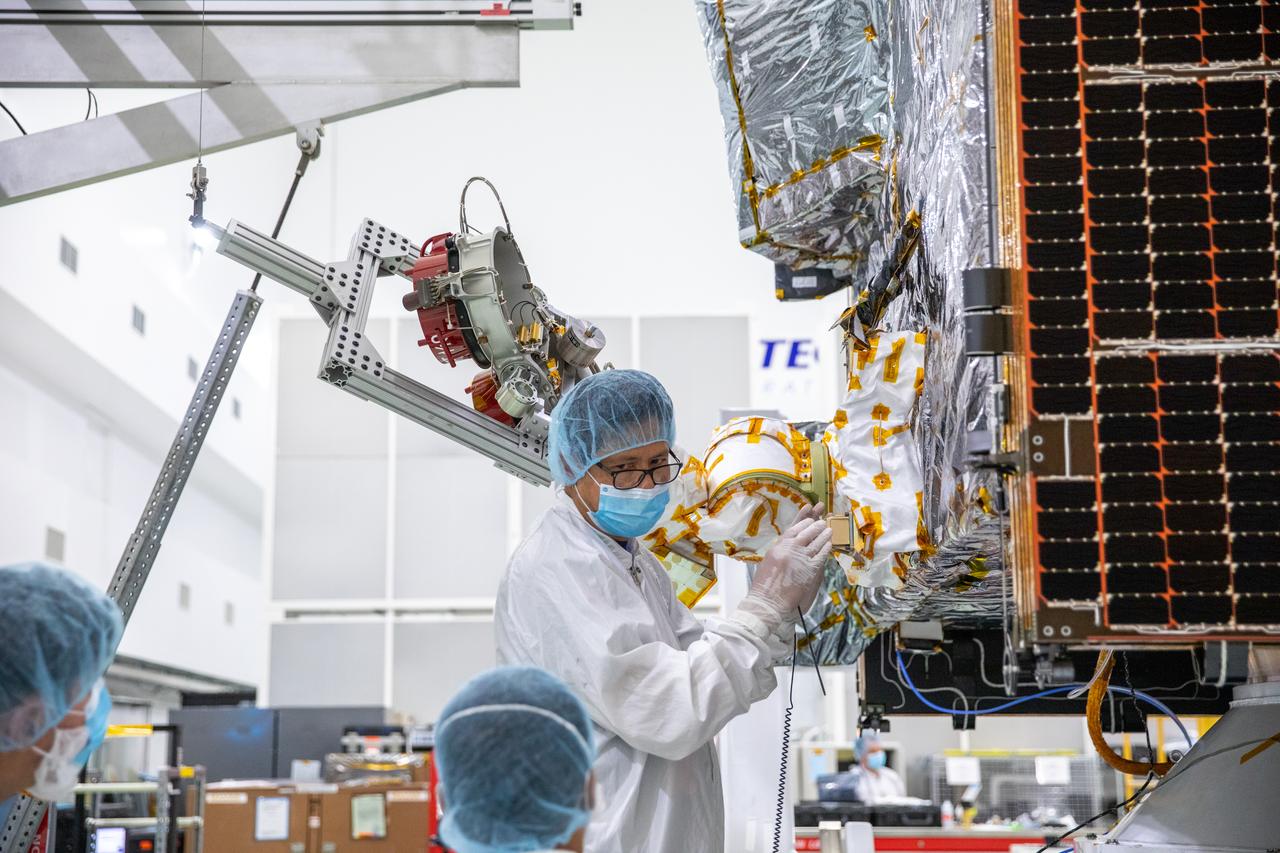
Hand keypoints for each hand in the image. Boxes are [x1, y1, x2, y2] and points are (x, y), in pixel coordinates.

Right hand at [737, 502, 833, 629]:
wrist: (767, 601)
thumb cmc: (765, 586)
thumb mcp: (769, 562)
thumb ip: (780, 551)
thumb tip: (790, 544)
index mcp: (778, 547)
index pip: (793, 529)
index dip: (802, 519)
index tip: (809, 514)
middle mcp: (789, 549)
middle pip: (806, 532)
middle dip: (815, 524)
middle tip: (822, 519)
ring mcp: (800, 558)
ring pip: (815, 542)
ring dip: (823, 535)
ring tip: (829, 529)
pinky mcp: (809, 569)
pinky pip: (821, 555)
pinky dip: (826, 548)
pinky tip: (830, 543)